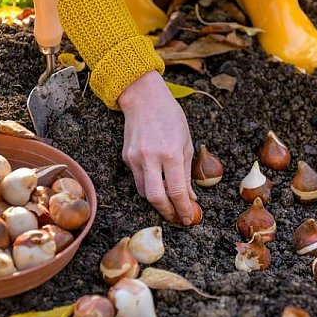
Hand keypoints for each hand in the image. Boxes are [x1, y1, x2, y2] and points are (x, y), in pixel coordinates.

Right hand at [118, 71, 197, 224]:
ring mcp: (135, 158)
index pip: (177, 191)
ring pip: (144, 192)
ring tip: (169, 203)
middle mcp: (151, 158)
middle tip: (177, 218)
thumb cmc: (170, 117)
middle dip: (167, 212)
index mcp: (171, 153)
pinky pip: (138, 180)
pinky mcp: (126, 157)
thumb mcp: (186, 142)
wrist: (144, 98)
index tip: (189, 218)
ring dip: (157, 201)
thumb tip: (190, 197)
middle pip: (156, 198)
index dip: (183, 209)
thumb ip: (187, 172)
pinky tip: (158, 184)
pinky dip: (149, 186)